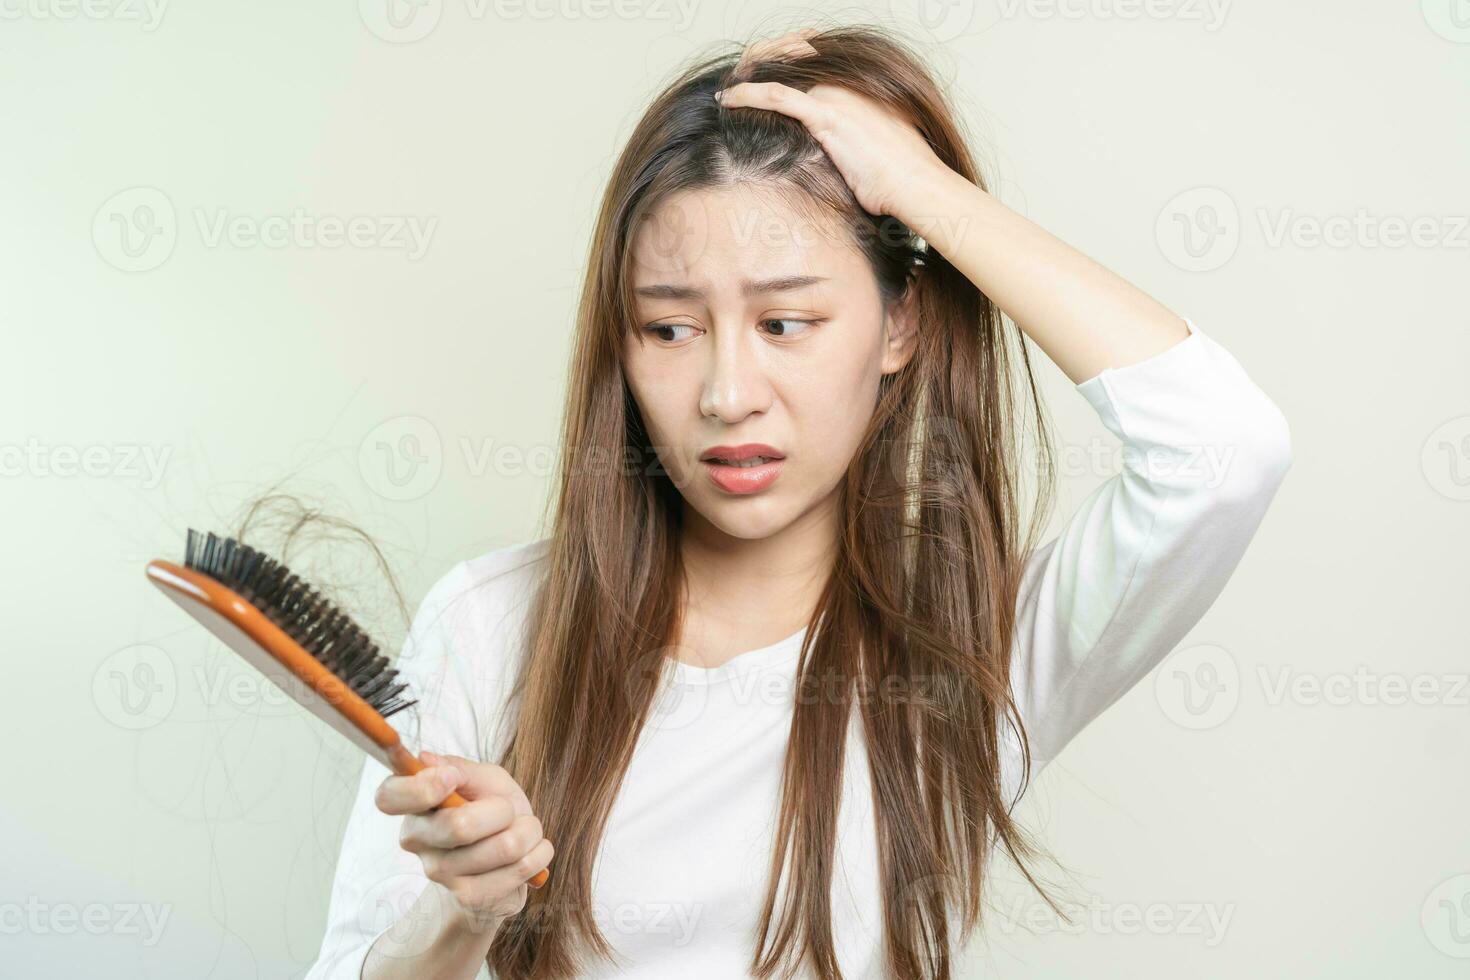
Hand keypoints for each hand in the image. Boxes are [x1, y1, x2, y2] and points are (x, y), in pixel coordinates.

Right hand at [375, 750, 553, 928]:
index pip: (389, 798)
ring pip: (503, 847)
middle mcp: (417, 841)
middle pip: (459, 826)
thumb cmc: (492, 811)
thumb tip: (426, 760)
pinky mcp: (468, 897)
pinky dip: (538, 854)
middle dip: (504, 810)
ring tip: (526, 830)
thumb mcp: (483, 780)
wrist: (506, 859)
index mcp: (412, 806)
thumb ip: (461, 769)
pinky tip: (532, 852)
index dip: (420, 788)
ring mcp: (440, 873)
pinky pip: (519, 869)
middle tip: (509, 810)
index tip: (451, 778)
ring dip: (529, 831)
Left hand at [716, 33, 957, 223]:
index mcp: (856, 86)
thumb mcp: (875, 151)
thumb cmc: (902, 178)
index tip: (760, 80)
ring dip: (748, 81)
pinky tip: (728, 101)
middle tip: (738, 88)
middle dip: (759, 69)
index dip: (780, 68)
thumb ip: (851, 140)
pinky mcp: (827, 115)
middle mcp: (845, 83)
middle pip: (789, 63)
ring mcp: (836, 96)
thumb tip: (838, 155)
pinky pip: (777, 96)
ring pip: (780, 74)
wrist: (918, 185)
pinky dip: (747, 96)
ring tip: (730, 94)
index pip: (807, 65)